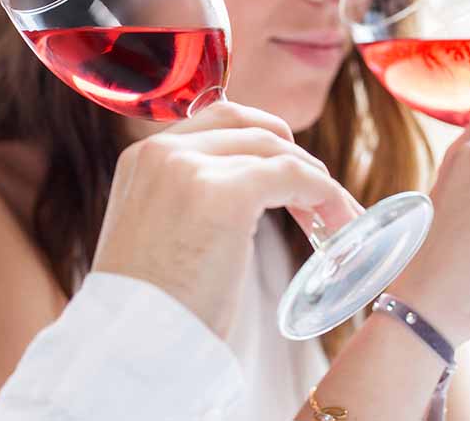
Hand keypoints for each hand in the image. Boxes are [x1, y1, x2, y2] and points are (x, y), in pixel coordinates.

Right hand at [91, 100, 362, 337]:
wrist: (132, 348)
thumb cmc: (150, 311)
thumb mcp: (156, 235)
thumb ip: (186, 202)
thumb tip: (245, 198)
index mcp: (141, 158)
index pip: (216, 120)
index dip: (262, 142)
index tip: (288, 177)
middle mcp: (162, 152)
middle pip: (249, 126)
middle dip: (291, 155)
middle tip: (319, 200)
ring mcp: (191, 169)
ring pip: (276, 150)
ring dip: (315, 180)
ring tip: (337, 220)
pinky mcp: (226, 196)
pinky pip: (294, 176)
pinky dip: (325, 194)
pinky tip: (337, 224)